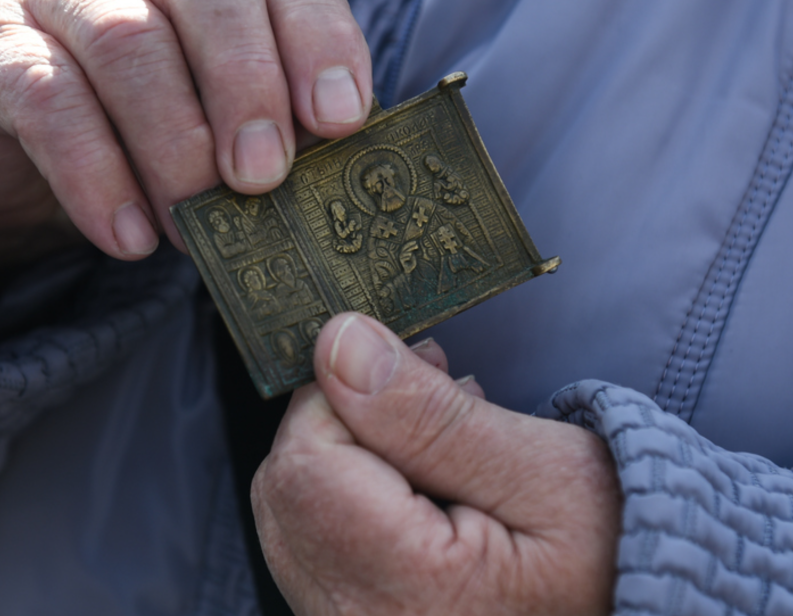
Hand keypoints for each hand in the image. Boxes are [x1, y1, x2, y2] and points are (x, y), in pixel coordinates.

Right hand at [0, 0, 370, 310]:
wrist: (14, 152)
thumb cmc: (139, 137)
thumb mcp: (215, 130)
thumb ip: (269, 136)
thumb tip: (326, 188)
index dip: (321, 37)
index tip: (340, 120)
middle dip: (245, 81)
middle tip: (261, 178)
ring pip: (126, 40)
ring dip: (171, 144)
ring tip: (193, 230)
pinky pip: (47, 99)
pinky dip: (94, 175)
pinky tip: (128, 239)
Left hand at [252, 313, 620, 615]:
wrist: (647, 613)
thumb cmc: (619, 554)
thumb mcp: (545, 473)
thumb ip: (429, 414)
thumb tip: (338, 344)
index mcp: (411, 599)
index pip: (305, 464)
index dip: (339, 394)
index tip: (401, 365)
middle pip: (286, 486)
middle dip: (345, 418)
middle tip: (430, 391)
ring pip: (291, 509)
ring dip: (351, 452)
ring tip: (438, 438)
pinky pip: (311, 542)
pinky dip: (352, 493)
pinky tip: (420, 476)